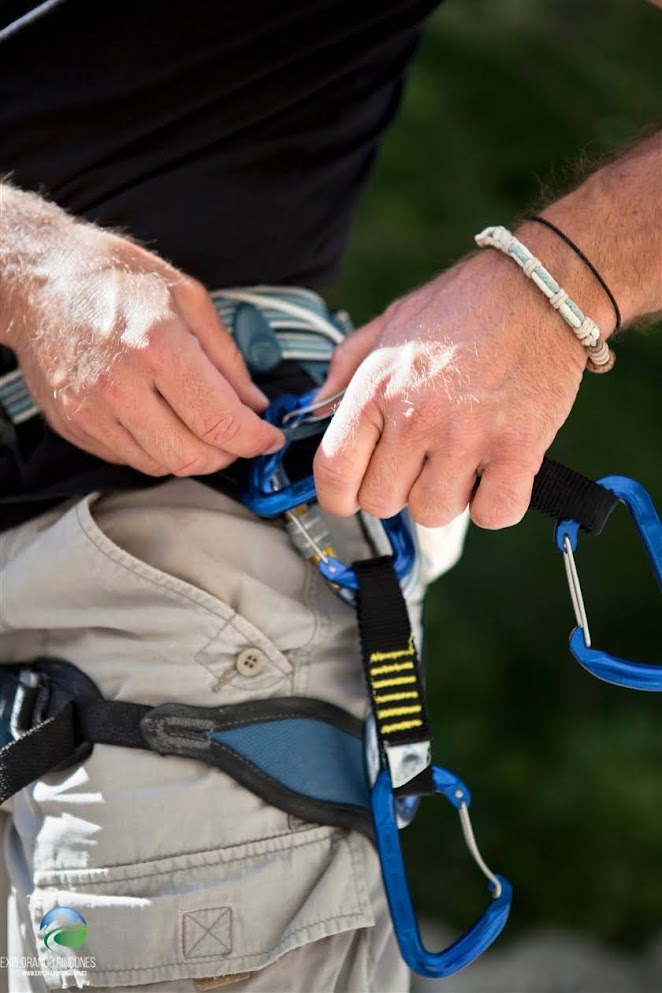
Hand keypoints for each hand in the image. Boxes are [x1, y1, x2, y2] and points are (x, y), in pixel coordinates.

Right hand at [8, 218, 283, 475]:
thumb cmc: (114, 279)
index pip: (220, 422)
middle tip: (237, 435)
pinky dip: (154, 448)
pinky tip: (158, 418)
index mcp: (158, 348)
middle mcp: (121, 386)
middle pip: (192, 457)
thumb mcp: (187, 297)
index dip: (255, 440)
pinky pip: (128, 458)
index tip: (269, 438)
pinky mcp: (74, 425)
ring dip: (191, 453)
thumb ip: (227, 358)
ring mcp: (92, 411)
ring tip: (196, 422)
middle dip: (227, 453)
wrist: (39, 281)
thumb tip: (254, 404)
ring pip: (161, 465)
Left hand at [313, 246, 588, 528]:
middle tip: (420, 461)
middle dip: (397, 489)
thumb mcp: (390, 324)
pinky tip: (495, 473)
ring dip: (446, 494)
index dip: (338, 496)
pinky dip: (493, 504)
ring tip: (461, 457)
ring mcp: (468, 436)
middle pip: (382, 503)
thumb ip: (346, 368)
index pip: (334, 474)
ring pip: (434, 513)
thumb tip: (317, 407)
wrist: (541, 289)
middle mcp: (417, 417)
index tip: (351, 494)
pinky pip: (493, 514)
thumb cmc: (465, 305)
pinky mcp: (519, 449)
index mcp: (377, 388)